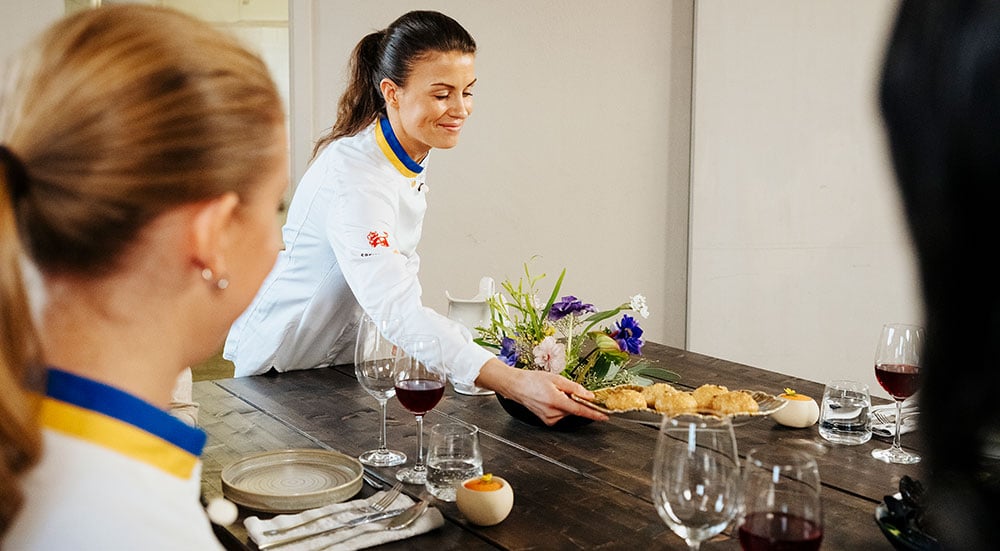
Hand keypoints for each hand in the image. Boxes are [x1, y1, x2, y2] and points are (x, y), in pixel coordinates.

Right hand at [475, 359, 607, 425]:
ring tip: (552, 392)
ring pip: (567, 411)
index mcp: (556, 401)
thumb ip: (575, 388)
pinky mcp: (546, 421)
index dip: (594, 414)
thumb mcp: (556, 379)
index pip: (580, 410)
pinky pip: (560, 414)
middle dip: (574, 400)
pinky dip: (560, 407)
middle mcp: (552, 413)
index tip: (605, 416)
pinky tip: (550, 398)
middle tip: (564, 389)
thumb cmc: (533, 380)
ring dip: (566, 403)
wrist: (516, 386)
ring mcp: (549, 419)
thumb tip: (589, 396)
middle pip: (573, 409)